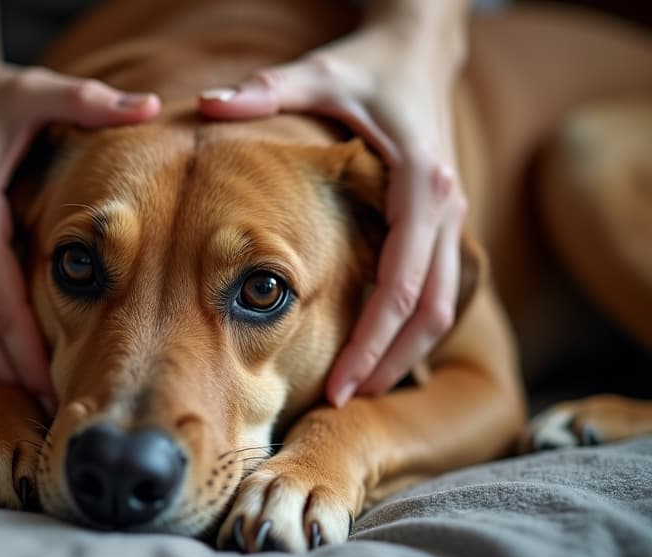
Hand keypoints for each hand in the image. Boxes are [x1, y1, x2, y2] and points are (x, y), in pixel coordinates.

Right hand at [0, 62, 159, 404]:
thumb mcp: (38, 92)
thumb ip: (91, 101)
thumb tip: (151, 106)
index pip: (0, 301)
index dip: (28, 351)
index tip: (59, 389)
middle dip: (18, 374)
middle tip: (60, 416)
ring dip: (1, 367)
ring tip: (44, 403)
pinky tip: (19, 367)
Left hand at [199, 17, 466, 405]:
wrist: (421, 51)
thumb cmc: (367, 68)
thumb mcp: (319, 73)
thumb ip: (265, 91)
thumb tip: (206, 105)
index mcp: (420, 181)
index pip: (401, 281)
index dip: (372, 338)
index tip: (337, 384)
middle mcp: (446, 206)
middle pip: (428, 309)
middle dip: (388, 360)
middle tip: (341, 402)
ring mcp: (452, 217)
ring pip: (442, 307)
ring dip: (404, 352)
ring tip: (357, 390)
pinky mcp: (445, 222)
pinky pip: (438, 290)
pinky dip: (412, 327)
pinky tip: (376, 351)